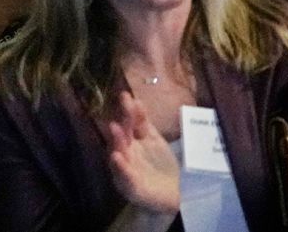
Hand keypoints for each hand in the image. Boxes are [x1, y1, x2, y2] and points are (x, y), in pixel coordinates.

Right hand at [106, 92, 180, 215]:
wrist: (173, 193)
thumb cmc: (162, 165)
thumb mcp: (154, 141)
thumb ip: (144, 124)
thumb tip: (137, 101)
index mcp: (133, 144)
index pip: (130, 125)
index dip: (128, 111)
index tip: (126, 95)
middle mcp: (126, 156)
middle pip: (122, 138)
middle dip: (121, 123)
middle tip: (121, 107)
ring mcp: (126, 172)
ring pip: (119, 156)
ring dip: (117, 142)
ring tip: (115, 128)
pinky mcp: (131, 188)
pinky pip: (124, 177)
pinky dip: (121, 167)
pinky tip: (117, 156)